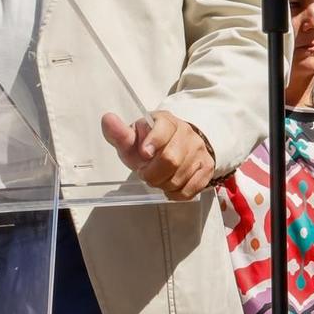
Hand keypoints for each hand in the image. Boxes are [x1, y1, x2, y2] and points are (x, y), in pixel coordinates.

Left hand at [100, 111, 216, 199]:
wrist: (175, 147)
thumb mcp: (132, 139)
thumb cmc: (149, 145)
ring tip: (158, 178)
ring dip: (162, 184)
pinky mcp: (206, 167)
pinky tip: (169, 185)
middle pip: (171, 159)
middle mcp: (186, 133)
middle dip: (152, 173)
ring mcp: (199, 150)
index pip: (163, 129)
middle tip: (145, 173)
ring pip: (179, 177)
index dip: (153, 142)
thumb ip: (119, 133)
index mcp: (165, 121)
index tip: (144, 153)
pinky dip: (175, 193)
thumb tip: (107, 119)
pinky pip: (190, 189)